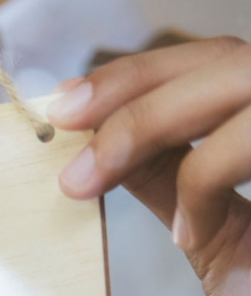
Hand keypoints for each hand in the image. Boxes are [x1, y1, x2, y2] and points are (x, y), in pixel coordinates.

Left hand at [47, 36, 250, 295]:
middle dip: (135, 98)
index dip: (138, 74)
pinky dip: (207, 182)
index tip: (62, 106)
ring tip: (97, 187)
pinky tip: (191, 234)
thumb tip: (100, 143)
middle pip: (229, 58)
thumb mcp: (215, 237)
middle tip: (70, 155)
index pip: (217, 59)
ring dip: (155, 128)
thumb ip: (171, 179)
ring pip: (245, 80)